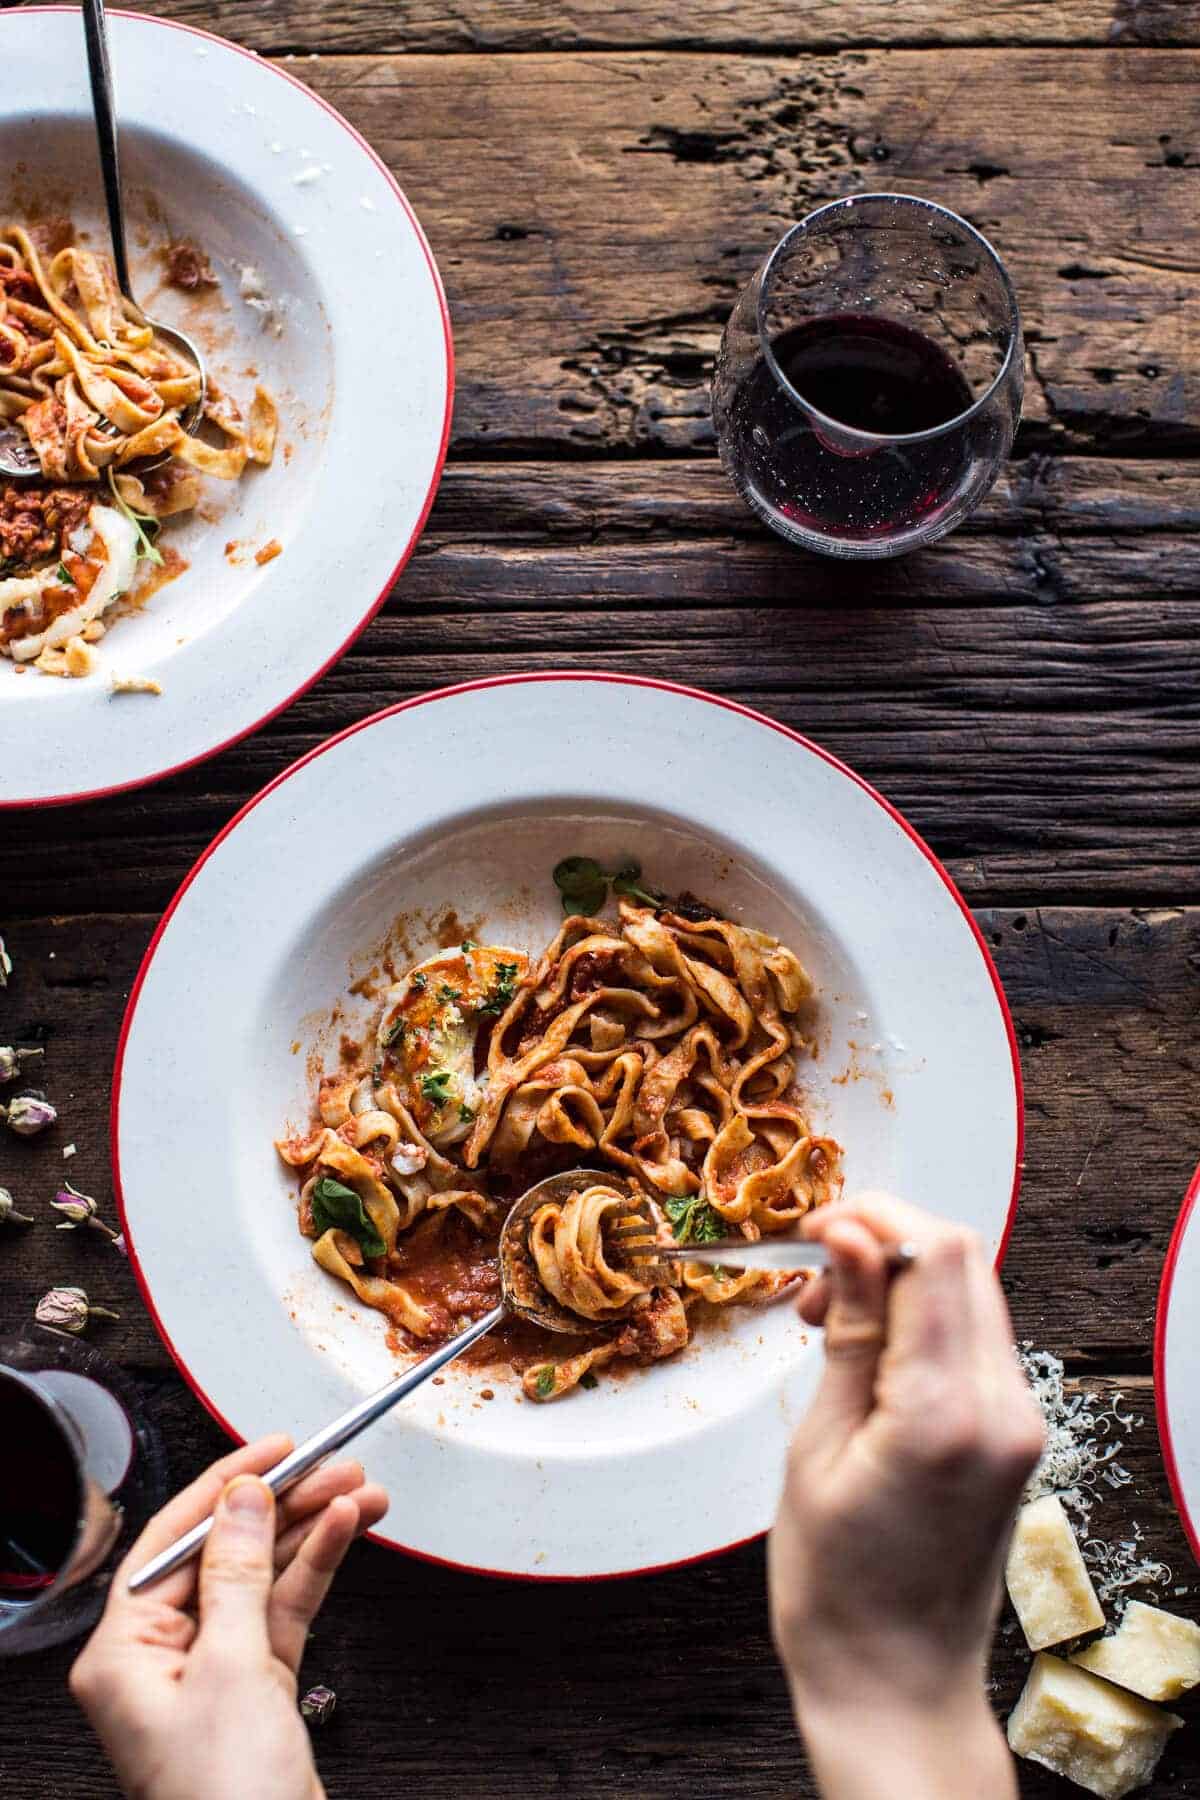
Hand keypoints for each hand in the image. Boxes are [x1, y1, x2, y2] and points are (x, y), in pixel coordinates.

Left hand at [70, 1437, 388, 1799]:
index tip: (275, 1448)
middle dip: (286, 1505)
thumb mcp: (232, 1672)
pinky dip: (317, 1572)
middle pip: (226, 1553)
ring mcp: (211, 1676)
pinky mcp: (255, 1693)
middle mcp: (161, 1661)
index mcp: (123, 1654)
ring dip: (313, 1532)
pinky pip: (286, 1612)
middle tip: (337, 1466)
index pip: (174, 1539)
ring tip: (359, 1492)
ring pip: (265, 1578)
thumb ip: (239, 1574)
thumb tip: (240, 1499)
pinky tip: (345, 1535)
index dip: (227, 1484)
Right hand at [768, 1192, 1043, 1799]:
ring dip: (901, 1275)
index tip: (813, 1230)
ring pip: (971, 1292)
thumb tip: (849, 1239)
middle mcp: (1002, 1410)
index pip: (937, 1255)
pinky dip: (922, 1317)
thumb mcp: (817, 1448)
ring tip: (826, 1314)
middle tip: (809, 1269)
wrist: (895, 1682)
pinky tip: (867, 1346)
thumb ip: (846, 1333)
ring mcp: (1018, 1423)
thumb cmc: (837, 1589)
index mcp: (945, 1415)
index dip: (874, 1217)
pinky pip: (974, 1338)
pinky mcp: (1014, 1433)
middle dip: (884, 1238)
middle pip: (963, 1260)